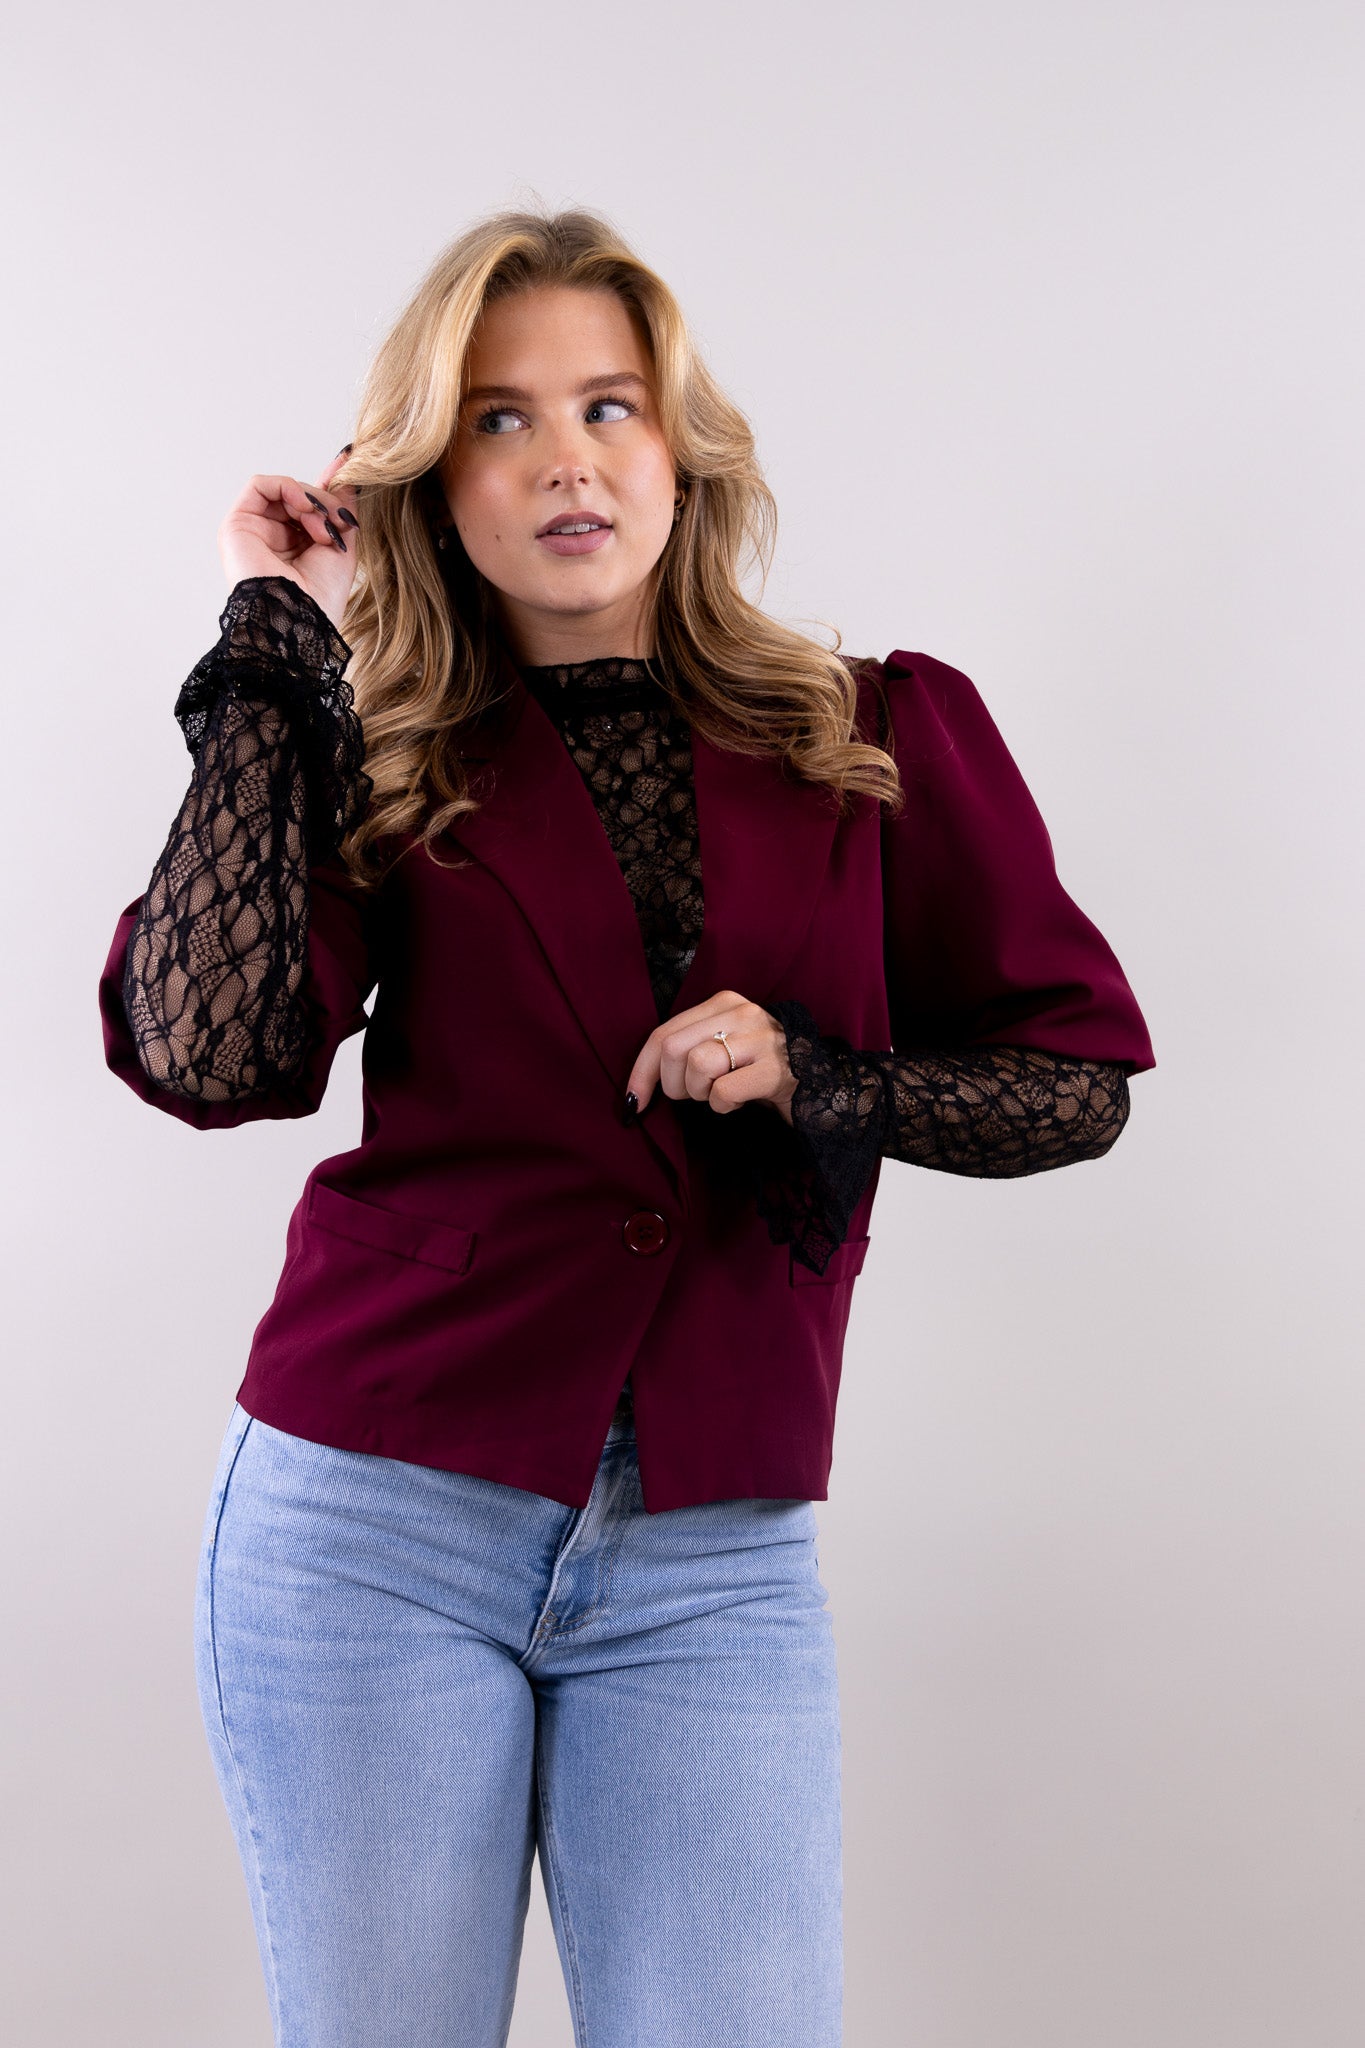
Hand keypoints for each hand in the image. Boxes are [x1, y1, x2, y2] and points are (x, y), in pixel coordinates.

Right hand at [218, 449, 360, 628]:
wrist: (299, 618)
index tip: (349, 465)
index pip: (309, 507)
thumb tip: (349, 469)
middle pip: (299, 497)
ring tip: (323, 528)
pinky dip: (287, 488)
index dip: (327, 487)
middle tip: (339, 523)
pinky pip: (260, 485)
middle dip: (324, 503)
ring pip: (283, 490)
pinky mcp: (236, 525)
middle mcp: (272, 539)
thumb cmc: (322, 596)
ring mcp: (252, 531)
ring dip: (310, 500)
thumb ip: (342, 505)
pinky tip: (304, 507)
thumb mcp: (342, 544)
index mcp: (295, 548)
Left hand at [626, 990, 797, 1124]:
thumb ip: (687, 1047)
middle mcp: (741, 1013)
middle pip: (672, 1048)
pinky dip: (722, 1106)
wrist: (819, 1082)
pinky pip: (723, 1092)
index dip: (641, 1070)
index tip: (633, 1100)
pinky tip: (738, 1102)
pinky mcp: (774, 1069)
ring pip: (697, 1066)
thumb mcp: (723, 1043)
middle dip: (671, 1084)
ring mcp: (760, 1039)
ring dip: (699, 1093)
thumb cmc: (756, 1067)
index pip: (663, 1032)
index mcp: (722, 1002)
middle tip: (691, 1096)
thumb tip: (638, 1085)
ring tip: (718, 1094)